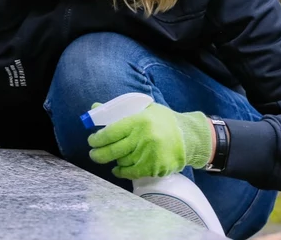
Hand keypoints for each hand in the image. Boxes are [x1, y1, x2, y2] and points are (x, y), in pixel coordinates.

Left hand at [87, 102, 211, 179]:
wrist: (188, 137)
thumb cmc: (162, 121)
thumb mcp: (143, 109)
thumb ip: (119, 110)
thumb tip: (94, 107)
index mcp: (139, 121)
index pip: (110, 132)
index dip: (97, 138)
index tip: (91, 140)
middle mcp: (143, 138)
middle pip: (112, 150)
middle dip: (98, 154)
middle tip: (93, 153)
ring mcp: (149, 155)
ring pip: (121, 161)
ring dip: (113, 160)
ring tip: (110, 157)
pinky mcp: (154, 168)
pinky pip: (132, 173)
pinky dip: (122, 172)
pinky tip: (117, 169)